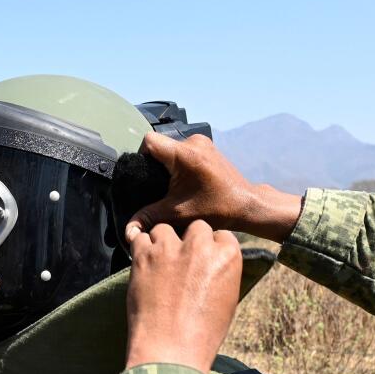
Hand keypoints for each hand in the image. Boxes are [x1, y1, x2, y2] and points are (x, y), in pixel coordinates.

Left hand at [123, 220, 242, 371]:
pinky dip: (140, 248)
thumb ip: (221, 273)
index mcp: (227, 256)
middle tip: (181, 263)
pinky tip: (143, 263)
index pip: (221, 236)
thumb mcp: (227, 300)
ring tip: (160, 264)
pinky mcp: (144, 256)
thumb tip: (210, 263)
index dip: (211, 249)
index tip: (203, 262)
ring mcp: (170, 249)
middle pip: (196, 227)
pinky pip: (140, 238)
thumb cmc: (202, 334)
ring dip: (162, 242)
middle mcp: (200, 246)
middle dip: (189, 241)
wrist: (170, 351)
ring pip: (165, 229)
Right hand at [132, 131, 303, 241]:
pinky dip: (179, 162)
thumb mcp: (177, 214)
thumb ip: (149, 218)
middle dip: (155, 164)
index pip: (149, 142)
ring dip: (167, 163)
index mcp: (184, 154)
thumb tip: (128, 231)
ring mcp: (202, 142)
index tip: (146, 176)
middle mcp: (193, 142)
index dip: (142, 157)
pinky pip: (183, 149)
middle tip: (159, 186)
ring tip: (173, 184)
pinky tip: (184, 180)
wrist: (246, 204)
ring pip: (171, 146)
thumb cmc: (216, 209)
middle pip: (159, 145)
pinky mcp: (207, 146)